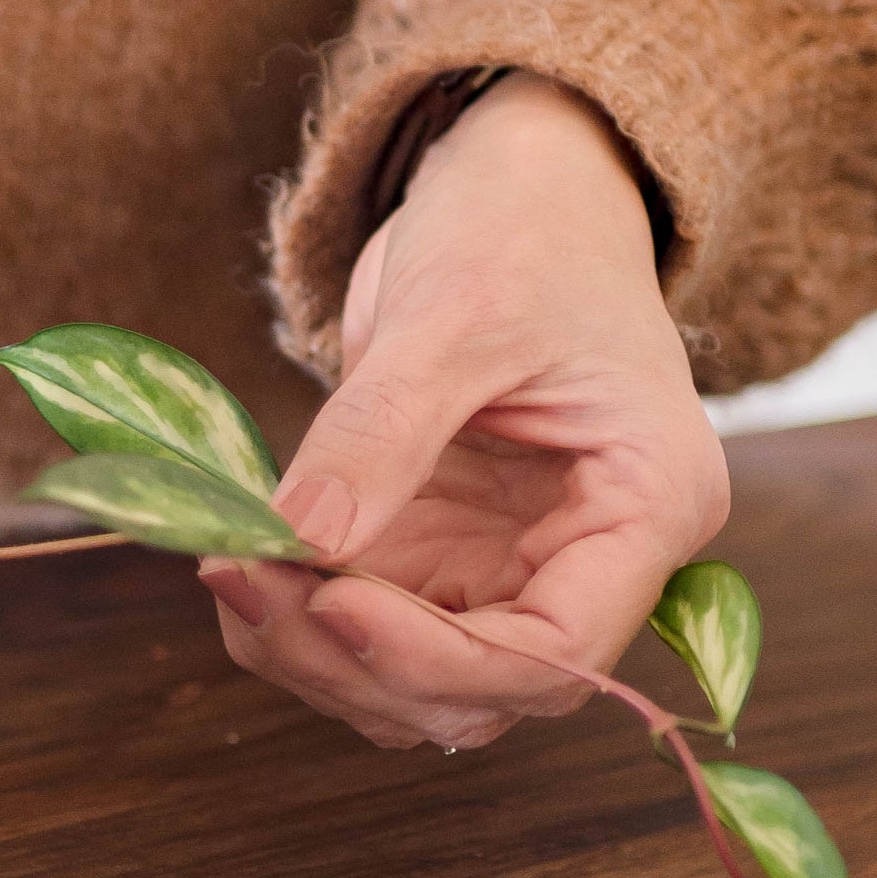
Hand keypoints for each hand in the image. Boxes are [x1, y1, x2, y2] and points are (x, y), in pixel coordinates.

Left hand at [202, 74, 728, 747]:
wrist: (522, 188)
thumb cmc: (522, 227)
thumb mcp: (450, 313)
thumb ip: (380, 430)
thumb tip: (298, 540)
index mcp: (647, 504)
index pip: (558, 651)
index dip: (437, 659)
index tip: (330, 604)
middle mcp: (588, 558)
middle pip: (479, 688)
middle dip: (353, 659)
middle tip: (241, 580)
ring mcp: (510, 563)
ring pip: (414, 681)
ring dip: (312, 652)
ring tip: (229, 568)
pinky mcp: (442, 550)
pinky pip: (370, 626)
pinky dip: (297, 616)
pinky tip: (240, 559)